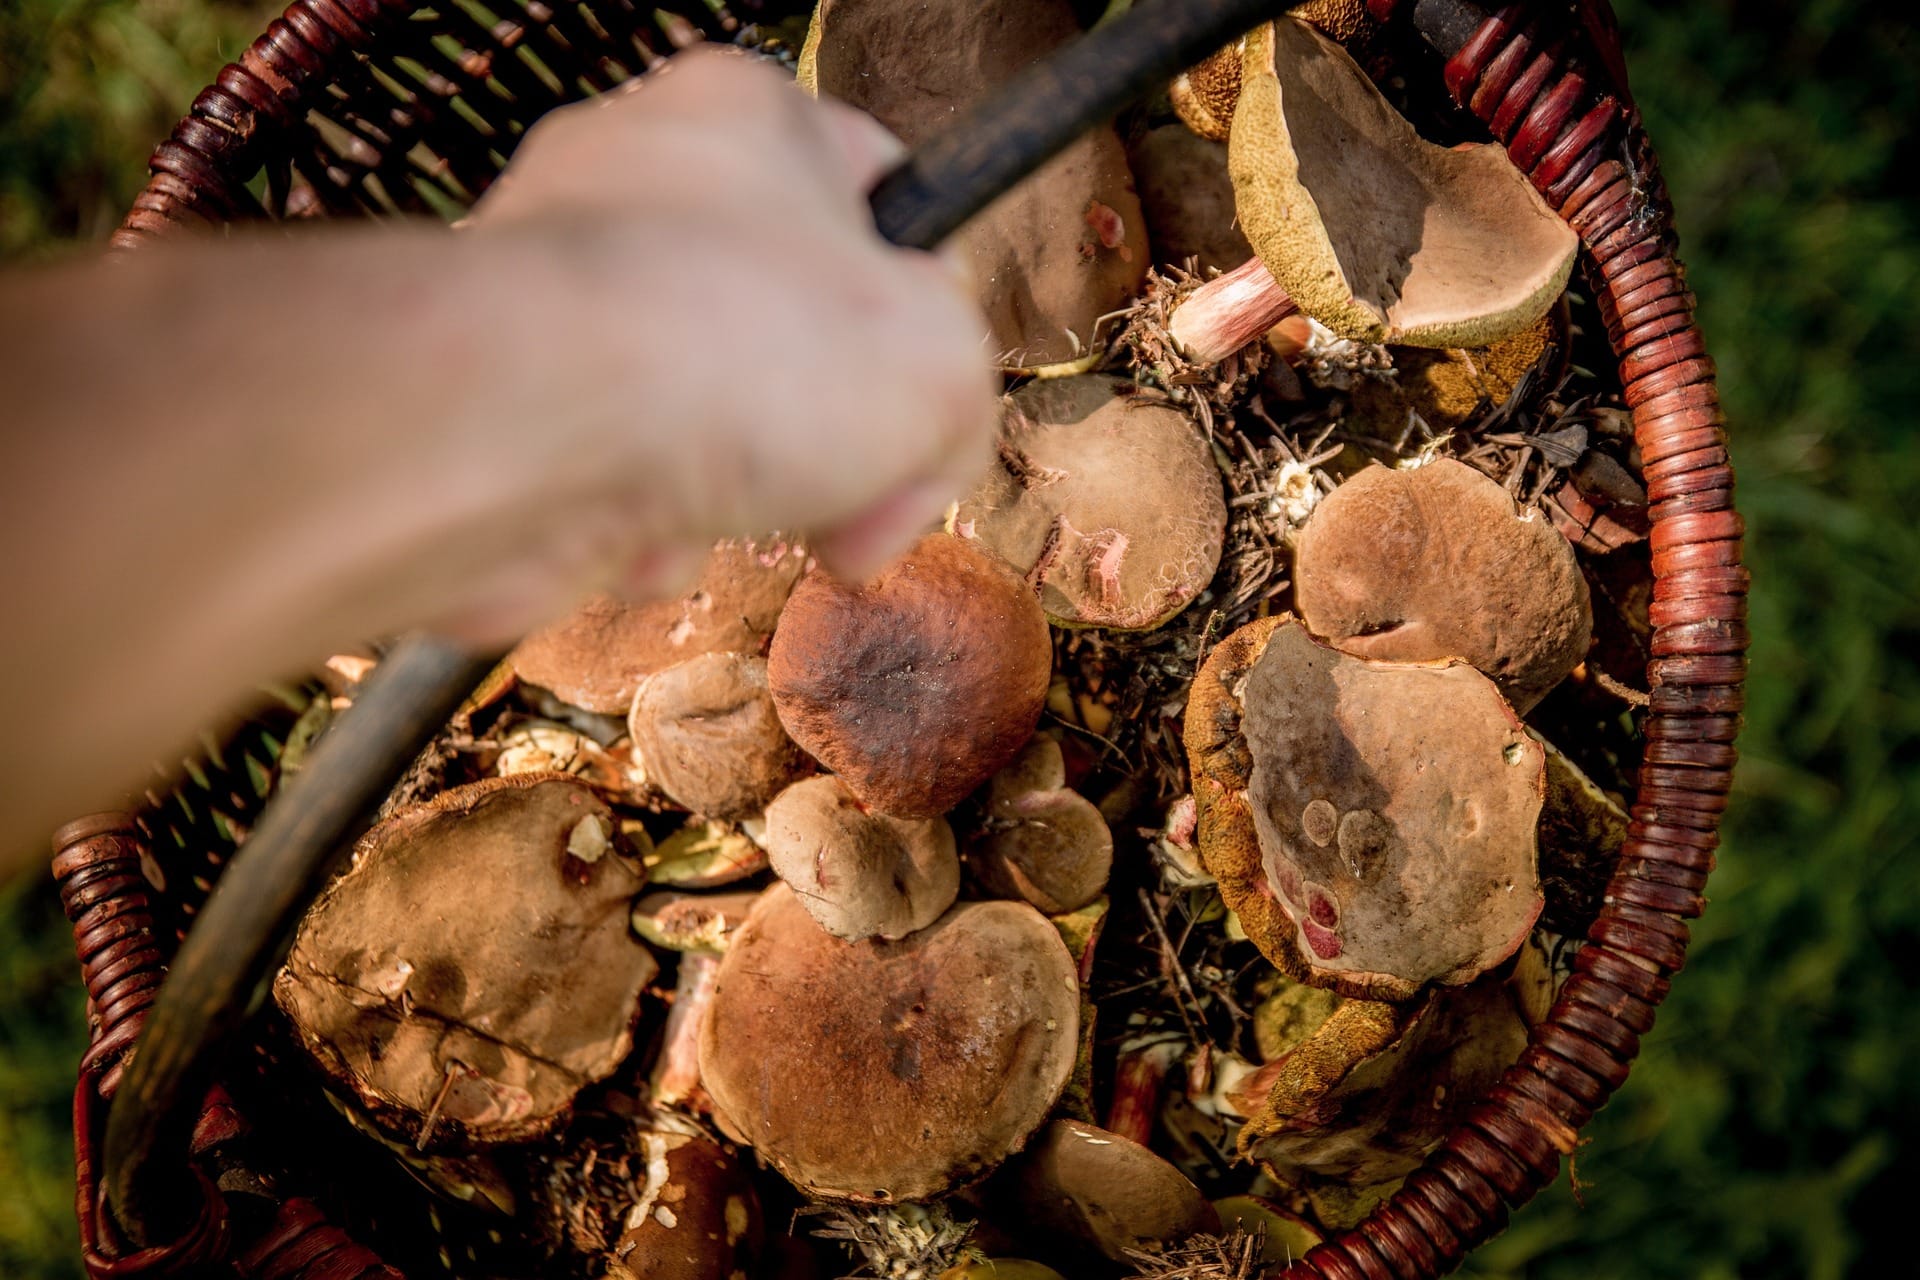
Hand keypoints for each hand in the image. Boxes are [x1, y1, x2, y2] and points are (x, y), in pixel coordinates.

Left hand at [446, 48, 996, 638]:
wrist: (518, 429)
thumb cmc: (726, 353)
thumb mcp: (940, 372)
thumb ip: (964, 404)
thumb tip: (908, 482)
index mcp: (750, 118)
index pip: (878, 189)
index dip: (929, 303)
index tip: (930, 394)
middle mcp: (636, 179)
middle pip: (787, 325)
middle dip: (829, 439)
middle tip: (854, 501)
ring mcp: (556, 282)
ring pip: (700, 413)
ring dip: (737, 495)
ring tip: (728, 513)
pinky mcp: (500, 387)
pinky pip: (612, 468)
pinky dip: (643, 524)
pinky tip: (645, 537)